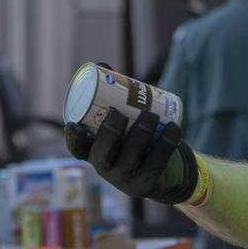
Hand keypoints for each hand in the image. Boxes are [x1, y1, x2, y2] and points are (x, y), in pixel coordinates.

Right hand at [65, 108, 198, 204]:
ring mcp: (127, 178)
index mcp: (93, 153)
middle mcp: (106, 169)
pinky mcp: (148, 182)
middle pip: (104, 151)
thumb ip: (109, 96)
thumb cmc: (130, 139)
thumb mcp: (118, 124)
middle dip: (111, 131)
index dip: (73, 139)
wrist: (156, 173)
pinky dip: (167, 142)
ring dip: (141, 133)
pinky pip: (158, 161)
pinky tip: (174, 127)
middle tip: (119, 112)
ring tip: (151, 115)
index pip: (77, 149)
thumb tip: (103, 66)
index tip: (74, 124)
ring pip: (132, 156)